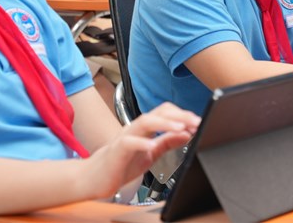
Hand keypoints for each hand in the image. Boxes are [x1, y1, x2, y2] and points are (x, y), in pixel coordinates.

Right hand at [79, 102, 199, 199]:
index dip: (183, 114)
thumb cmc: (121, 164)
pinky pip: (129, 142)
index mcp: (145, 128)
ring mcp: (125, 137)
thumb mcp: (150, 153)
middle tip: (195, 122)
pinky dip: (142, 143)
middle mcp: (136, 128)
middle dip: (179, 115)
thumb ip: (167, 142)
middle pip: (158, 113)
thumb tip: (186, 133)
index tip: (198, 122)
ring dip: (165, 123)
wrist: (94, 178)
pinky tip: (153, 145)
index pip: (166, 112)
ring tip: (180, 127)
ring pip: (145, 122)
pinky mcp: (116, 150)